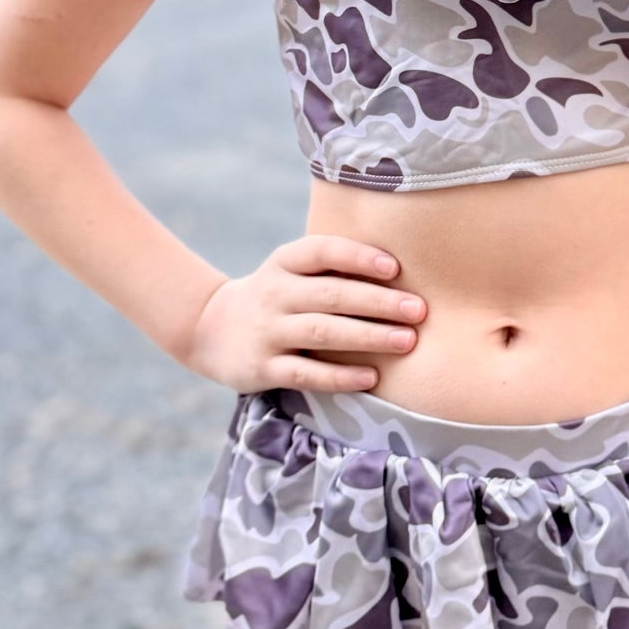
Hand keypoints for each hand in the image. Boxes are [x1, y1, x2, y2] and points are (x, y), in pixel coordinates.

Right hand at [181, 234, 425, 393]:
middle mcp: (274, 294)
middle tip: (419, 310)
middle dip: (378, 302)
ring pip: (322, 333)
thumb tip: (403, 272)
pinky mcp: (263, 368)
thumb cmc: (276, 296)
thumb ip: (333, 268)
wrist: (209, 329)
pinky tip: (372, 376)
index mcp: (284, 263)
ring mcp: (267, 332)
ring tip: (407, 340)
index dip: (358, 257)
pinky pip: (306, 373)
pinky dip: (340, 376)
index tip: (395, 267)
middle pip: (330, 295)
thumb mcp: (291, 271)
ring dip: (368, 336)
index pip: (321, 252)